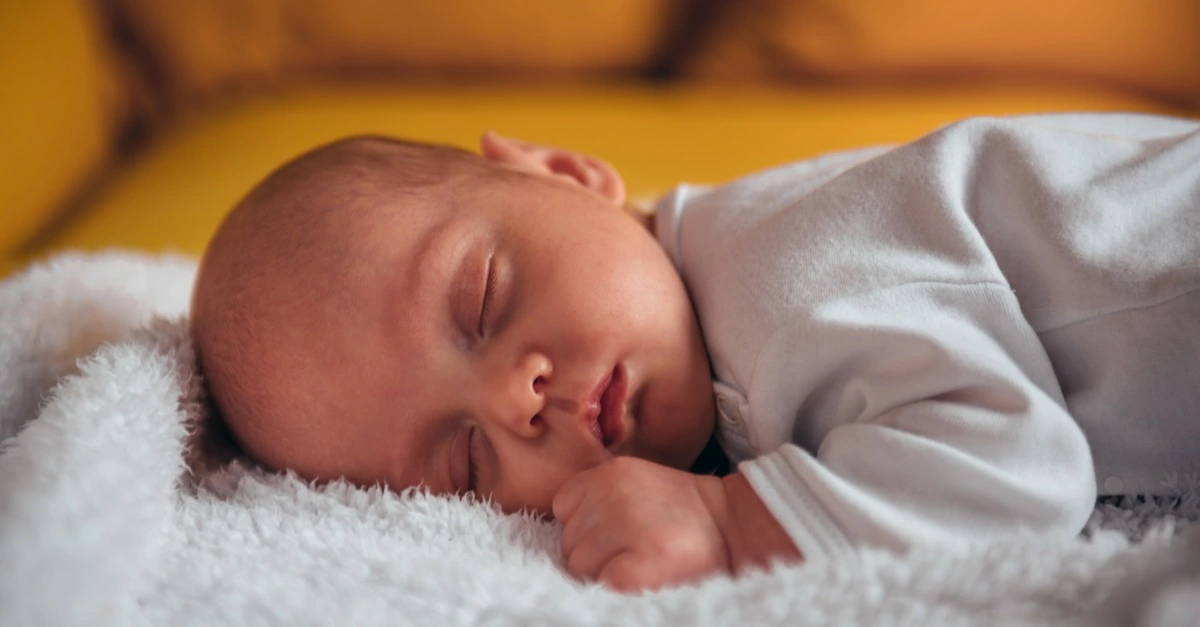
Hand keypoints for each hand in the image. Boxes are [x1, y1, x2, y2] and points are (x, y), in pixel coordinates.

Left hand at [552, 457, 730, 591]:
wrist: (735, 524)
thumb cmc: (682, 511)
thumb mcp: (636, 483)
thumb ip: (600, 495)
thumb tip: (567, 530)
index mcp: (607, 473)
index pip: (563, 507)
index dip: (583, 525)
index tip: (610, 533)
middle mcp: (610, 496)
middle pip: (569, 540)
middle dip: (592, 552)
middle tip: (630, 551)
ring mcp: (623, 529)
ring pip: (580, 566)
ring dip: (602, 572)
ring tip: (639, 563)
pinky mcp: (638, 566)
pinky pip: (603, 583)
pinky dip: (618, 586)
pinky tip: (643, 576)